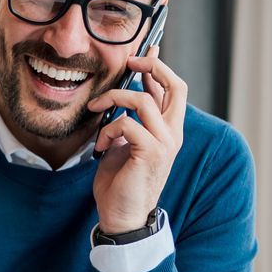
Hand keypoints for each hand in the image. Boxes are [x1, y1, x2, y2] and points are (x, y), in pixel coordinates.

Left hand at [89, 50, 186, 233]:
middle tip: (129, 63)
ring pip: (143, 100)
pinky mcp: (151, 153)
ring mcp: (165, 143)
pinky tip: (99, 145)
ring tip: (96, 110)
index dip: (158, 67)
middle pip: (176, 86)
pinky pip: (126, 124)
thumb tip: (123, 95)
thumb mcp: (124, 143)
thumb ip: (129, 120)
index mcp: (168, 130)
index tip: (140, 55)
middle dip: (151, 67)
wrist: (122, 216)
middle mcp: (173, 134)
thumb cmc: (120, 182)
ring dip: (113, 100)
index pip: (173, 89)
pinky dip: (107, 129)